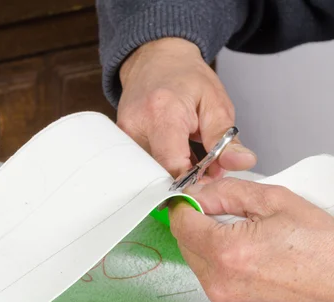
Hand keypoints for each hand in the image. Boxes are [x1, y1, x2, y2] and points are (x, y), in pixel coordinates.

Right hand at [118, 38, 256, 178]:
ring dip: (173, 172)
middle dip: (186, 178)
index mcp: (163, 113)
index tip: (211, 177)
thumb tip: (242, 162)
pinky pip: (142, 165)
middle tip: (205, 167)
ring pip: (150, 172)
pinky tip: (174, 153)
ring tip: (190, 156)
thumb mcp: (215, 103)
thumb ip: (227, 138)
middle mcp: (136, 126)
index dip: (194, 180)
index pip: (174, 165)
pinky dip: (161, 165)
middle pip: (159, 173)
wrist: (155, 60)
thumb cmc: (185, 78)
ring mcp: (124, 135)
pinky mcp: (120, 141)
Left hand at [168, 178, 333, 301]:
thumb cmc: (323, 247)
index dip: (186, 205)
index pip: (180, 223)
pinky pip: (212, 284)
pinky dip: (221, 270)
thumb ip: (227, 192)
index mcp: (227, 252)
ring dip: (210, 248)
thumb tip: (196, 194)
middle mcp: (220, 283)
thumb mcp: (275, 201)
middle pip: (186, 244)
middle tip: (228, 217)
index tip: (196, 199)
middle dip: (199, 225)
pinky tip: (250, 262)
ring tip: (246, 241)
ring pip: (197, 264)